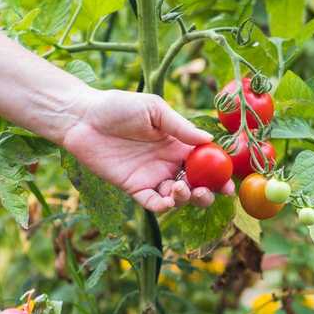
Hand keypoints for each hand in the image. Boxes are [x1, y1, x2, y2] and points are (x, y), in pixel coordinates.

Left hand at [63, 89, 234, 211]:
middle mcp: (168, 163)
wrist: (84, 118)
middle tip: (207, 192)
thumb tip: (208, 139)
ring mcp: (151, 177)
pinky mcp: (133, 188)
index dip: (219, 175)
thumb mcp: (154, 110)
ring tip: (180, 188)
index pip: (205, 163)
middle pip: (195, 185)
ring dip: (185, 199)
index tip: (229, 183)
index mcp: (178, 144)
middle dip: (206, 193)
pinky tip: (168, 200)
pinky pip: (152, 203)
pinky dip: (163, 206)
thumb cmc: (119, 107)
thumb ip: (180, 127)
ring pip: (176, 198)